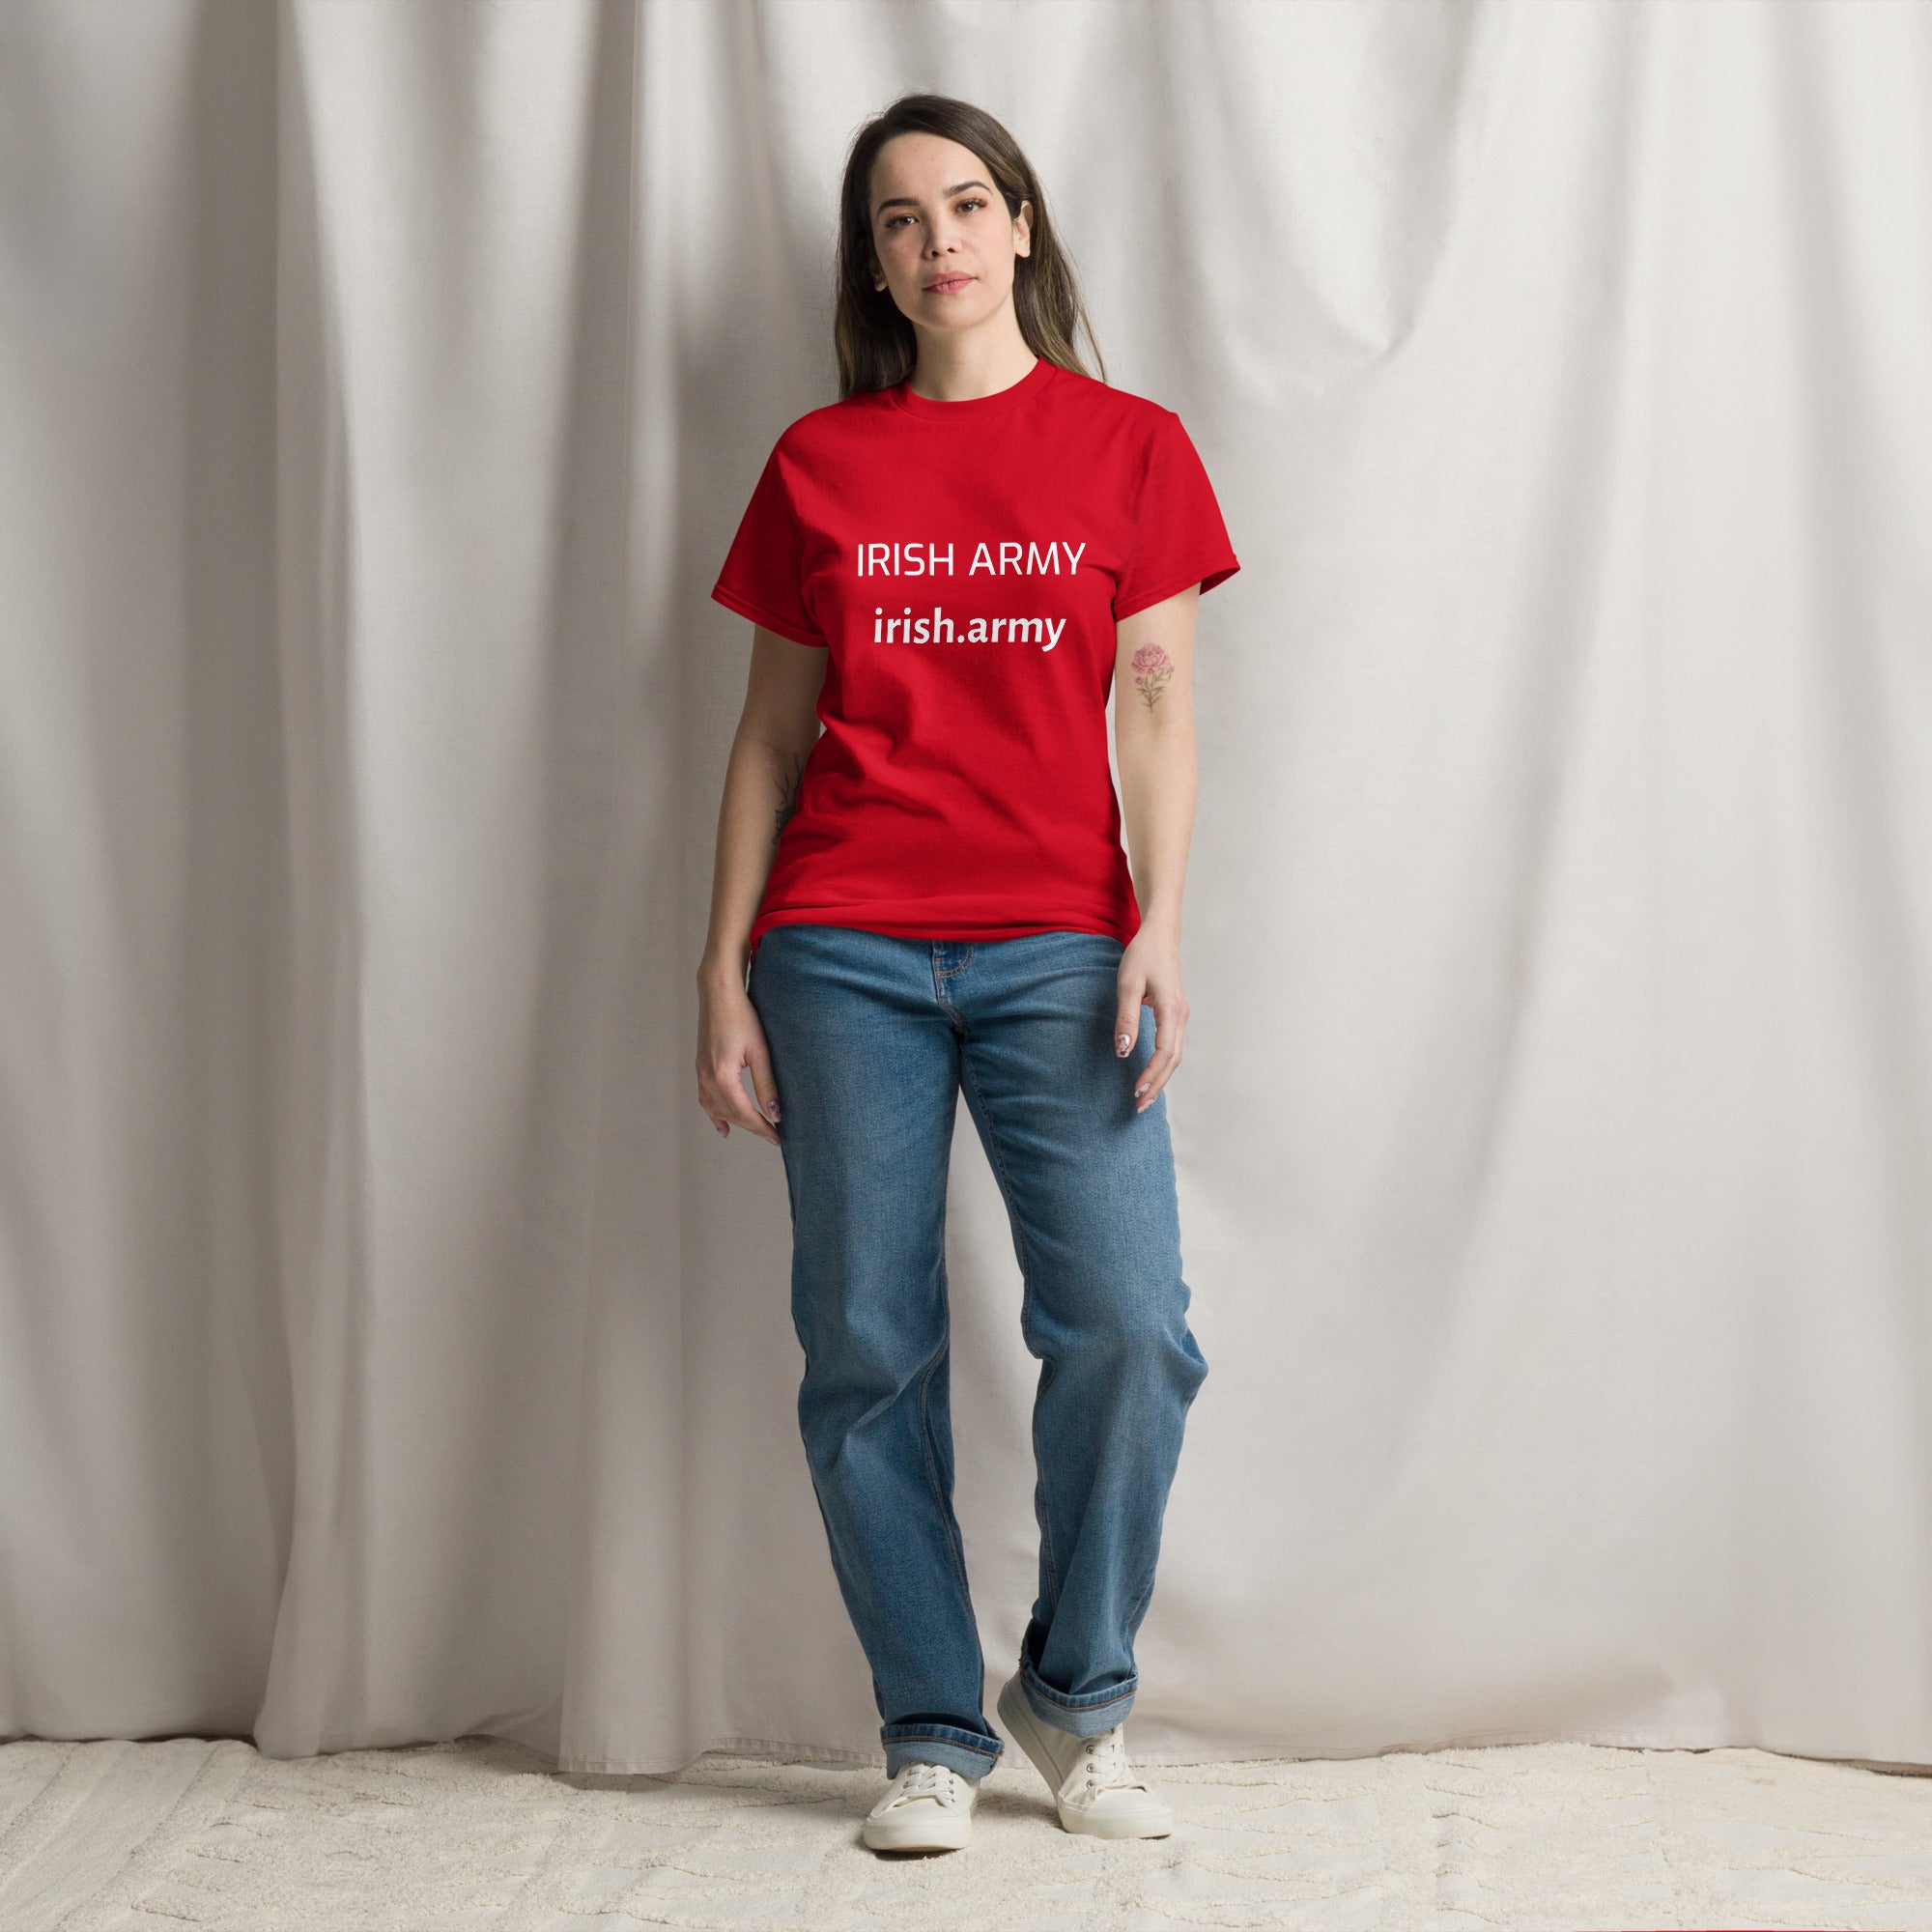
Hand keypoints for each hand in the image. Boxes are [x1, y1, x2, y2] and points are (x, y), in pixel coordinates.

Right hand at [696, 973, 782, 1144]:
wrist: (718, 995)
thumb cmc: (742, 1017)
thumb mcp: (760, 1052)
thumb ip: (767, 1085)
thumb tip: (775, 1113)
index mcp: (723, 1077)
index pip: (746, 1114)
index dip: (763, 1128)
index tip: (778, 1138)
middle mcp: (708, 1079)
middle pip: (731, 1115)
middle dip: (753, 1127)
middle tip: (773, 1135)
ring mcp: (701, 1074)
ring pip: (717, 1110)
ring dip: (735, 1122)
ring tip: (754, 1131)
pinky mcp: (701, 1068)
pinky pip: (705, 1100)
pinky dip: (714, 1115)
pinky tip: (722, 1125)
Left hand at [1114, 925, 1187, 1113]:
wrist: (1159, 936)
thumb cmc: (1142, 957)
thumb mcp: (1127, 985)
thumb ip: (1126, 1018)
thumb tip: (1124, 1051)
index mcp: (1171, 1011)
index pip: (1165, 1053)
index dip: (1151, 1075)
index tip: (1136, 1092)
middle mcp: (1181, 1017)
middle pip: (1173, 1060)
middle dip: (1157, 1084)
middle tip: (1139, 1106)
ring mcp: (1181, 1016)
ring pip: (1175, 1055)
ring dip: (1161, 1077)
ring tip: (1145, 1097)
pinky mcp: (1175, 1014)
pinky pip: (1172, 1046)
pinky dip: (1163, 1065)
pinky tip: (1152, 1075)